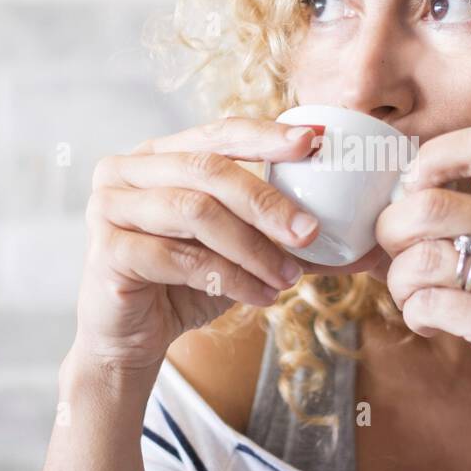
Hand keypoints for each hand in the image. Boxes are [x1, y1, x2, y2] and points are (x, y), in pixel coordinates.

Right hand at [72, 116, 380, 374]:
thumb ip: (285, 236)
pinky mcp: (107, 251)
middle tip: (311, 232)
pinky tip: (260, 296)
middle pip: (208, 169)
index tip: (316, 142)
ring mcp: (109, 206)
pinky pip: (180, 258)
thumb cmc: (185, 284)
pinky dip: (230, 278)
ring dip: (253, 247)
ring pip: (196, 211)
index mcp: (160, 153)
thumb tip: (363, 246)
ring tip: (288, 278)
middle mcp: (126, 169)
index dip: (267, 134)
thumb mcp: (240, 251)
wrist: (130, 339)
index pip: (219, 131)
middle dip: (268, 201)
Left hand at [372, 125, 470, 429]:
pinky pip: (431, 304)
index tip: (412, 189)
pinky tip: (429, 323)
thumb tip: (393, 205)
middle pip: (431, 204)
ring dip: (398, 281)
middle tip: (394, 253)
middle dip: (391, 229)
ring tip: (411, 296)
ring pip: (423, 259)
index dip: (431, 158)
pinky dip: (414, 314)